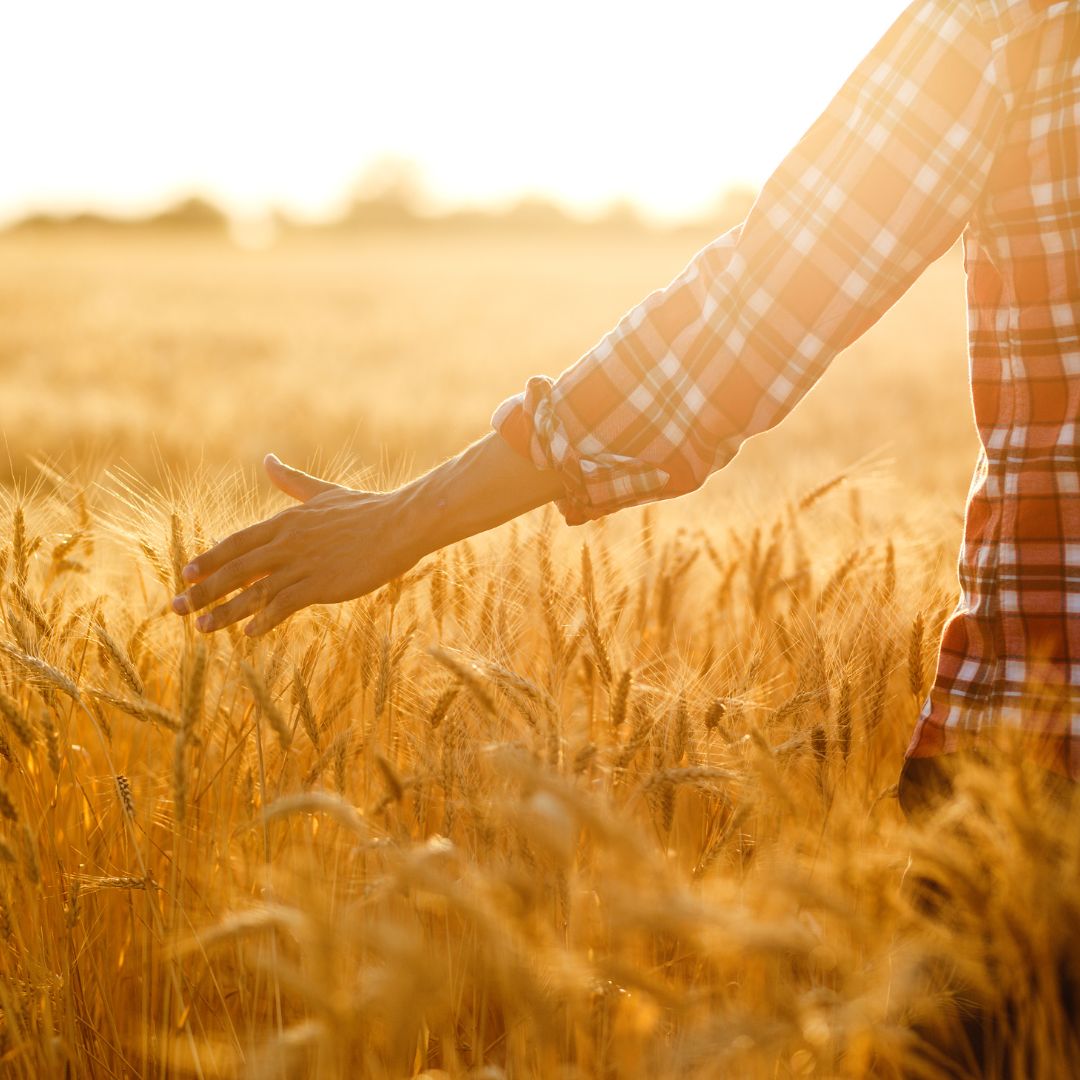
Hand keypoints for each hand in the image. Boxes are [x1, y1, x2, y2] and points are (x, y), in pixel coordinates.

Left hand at [171, 454, 423, 635]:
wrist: (399, 524)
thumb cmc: (365, 509)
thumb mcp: (322, 493)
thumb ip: (291, 481)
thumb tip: (267, 459)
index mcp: (285, 522)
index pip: (236, 543)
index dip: (208, 559)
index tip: (185, 574)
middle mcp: (286, 543)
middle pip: (234, 569)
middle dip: (202, 590)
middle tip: (176, 608)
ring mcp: (302, 565)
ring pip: (252, 591)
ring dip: (224, 612)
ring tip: (201, 628)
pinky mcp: (320, 584)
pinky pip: (283, 604)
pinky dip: (264, 618)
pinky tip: (249, 633)